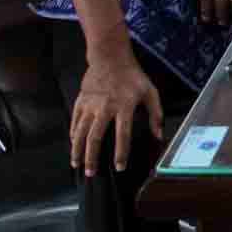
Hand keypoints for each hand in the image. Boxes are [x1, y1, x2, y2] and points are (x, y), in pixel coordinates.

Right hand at [70, 44, 161, 175]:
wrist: (110, 57)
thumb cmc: (132, 76)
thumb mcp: (150, 91)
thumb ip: (156, 114)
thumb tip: (159, 135)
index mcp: (124, 106)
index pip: (123, 135)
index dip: (121, 153)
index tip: (119, 167)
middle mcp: (105, 107)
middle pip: (95, 138)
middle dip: (92, 158)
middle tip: (92, 173)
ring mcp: (90, 104)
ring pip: (80, 132)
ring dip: (77, 150)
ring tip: (76, 164)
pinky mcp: (80, 101)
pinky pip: (74, 121)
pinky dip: (73, 135)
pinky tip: (73, 144)